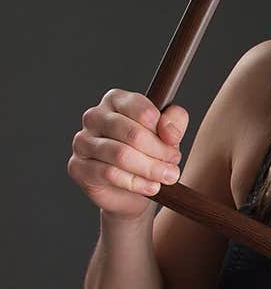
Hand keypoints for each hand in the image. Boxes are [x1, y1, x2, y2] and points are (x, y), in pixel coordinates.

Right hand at [68, 88, 189, 221]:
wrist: (132, 189)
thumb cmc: (148, 153)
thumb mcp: (169, 134)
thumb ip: (175, 122)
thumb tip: (168, 131)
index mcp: (116, 100)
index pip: (140, 107)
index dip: (161, 128)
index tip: (173, 143)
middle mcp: (94, 116)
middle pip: (132, 133)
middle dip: (158, 152)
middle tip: (174, 165)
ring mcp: (82, 141)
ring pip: (120, 154)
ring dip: (149, 169)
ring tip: (166, 177)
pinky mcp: (77, 166)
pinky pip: (109, 174)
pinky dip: (135, 183)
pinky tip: (150, 187)